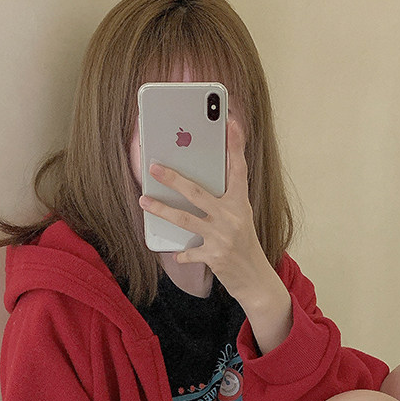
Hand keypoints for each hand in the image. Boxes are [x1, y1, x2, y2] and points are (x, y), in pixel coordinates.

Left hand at [139, 120, 292, 350]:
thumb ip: (221, 200)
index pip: (238, 169)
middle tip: (154, 167)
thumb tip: (191, 184)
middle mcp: (233, 217)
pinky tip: (176, 254)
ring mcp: (223, 237)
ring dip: (162, 210)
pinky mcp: (215, 257)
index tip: (231, 122)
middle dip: (174, 178)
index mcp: (241, 203)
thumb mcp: (239, 218)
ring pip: (185, 219)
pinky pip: (189, 252)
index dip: (235, 145)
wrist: (255, 279)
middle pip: (198, 192)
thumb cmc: (242, 243)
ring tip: (144, 201)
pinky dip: (182, 253)